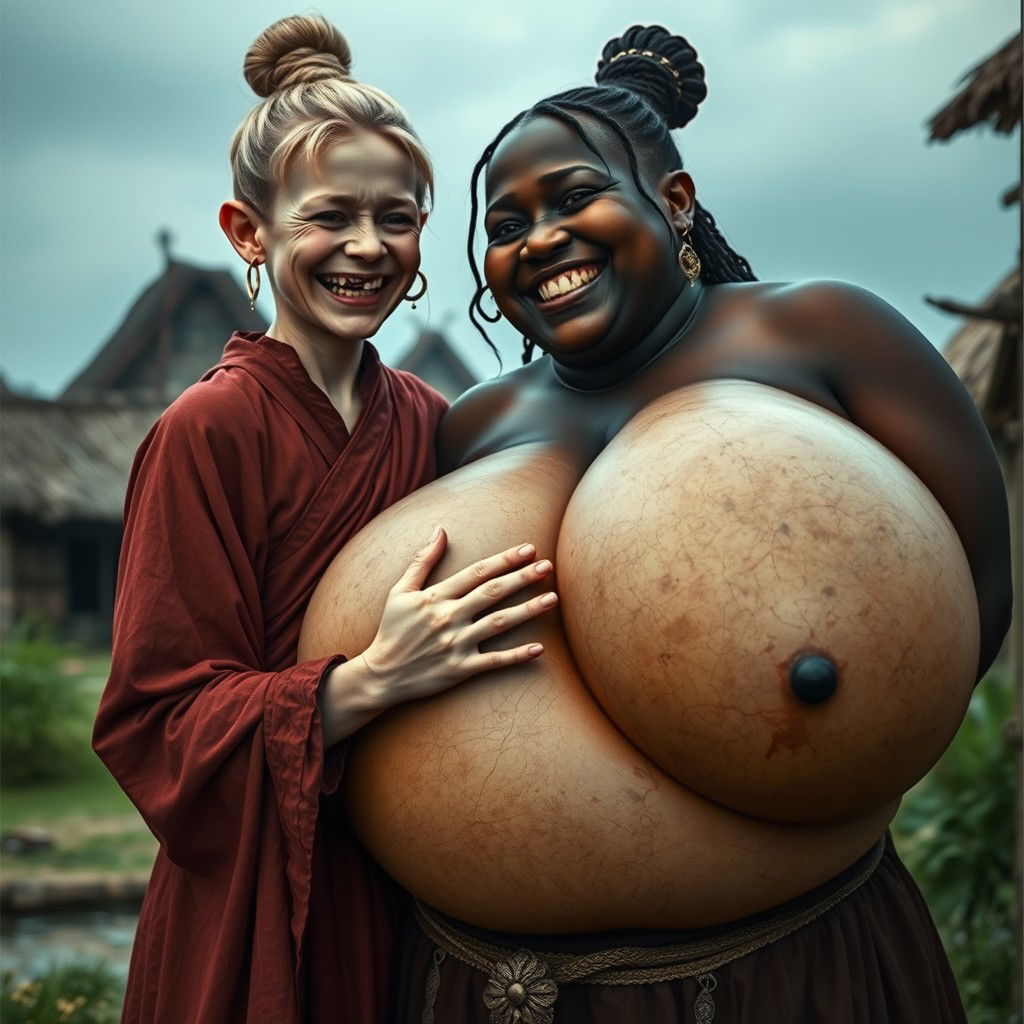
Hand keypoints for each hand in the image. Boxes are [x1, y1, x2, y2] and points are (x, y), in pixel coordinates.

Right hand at [360, 527, 556, 706]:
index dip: (504, 559)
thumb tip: (439, 530)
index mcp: (436, 597)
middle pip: (492, 593)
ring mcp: (456, 644)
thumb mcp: (400, 591)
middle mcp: (449, 617)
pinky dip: (517, 656)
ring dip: (528, 611)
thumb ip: (421, 561)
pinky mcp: (460, 669)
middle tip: (548, 567)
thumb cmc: (392, 630)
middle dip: (522, 578)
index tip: (528, 549)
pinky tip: (540, 649)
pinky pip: (494, 661)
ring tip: (552, 599)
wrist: (381, 675)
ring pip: (499, 623)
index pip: (476, 572)